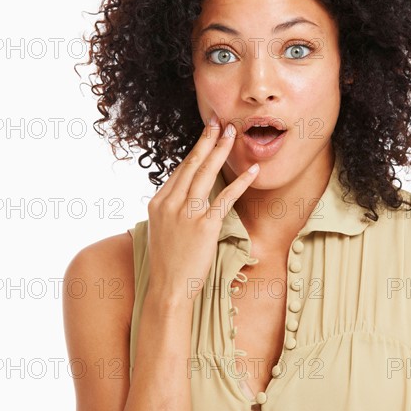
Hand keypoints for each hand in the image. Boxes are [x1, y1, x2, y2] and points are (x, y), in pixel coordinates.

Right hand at [145, 114, 258, 302]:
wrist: (167, 289)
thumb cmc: (167, 262)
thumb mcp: (160, 229)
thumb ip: (171, 209)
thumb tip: (181, 195)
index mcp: (158, 202)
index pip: (180, 170)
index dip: (195, 150)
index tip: (206, 135)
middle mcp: (169, 203)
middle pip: (192, 164)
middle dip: (207, 140)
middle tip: (219, 121)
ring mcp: (186, 213)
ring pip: (205, 174)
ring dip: (221, 151)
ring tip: (233, 133)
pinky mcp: (204, 226)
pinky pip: (225, 198)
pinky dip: (240, 183)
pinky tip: (252, 170)